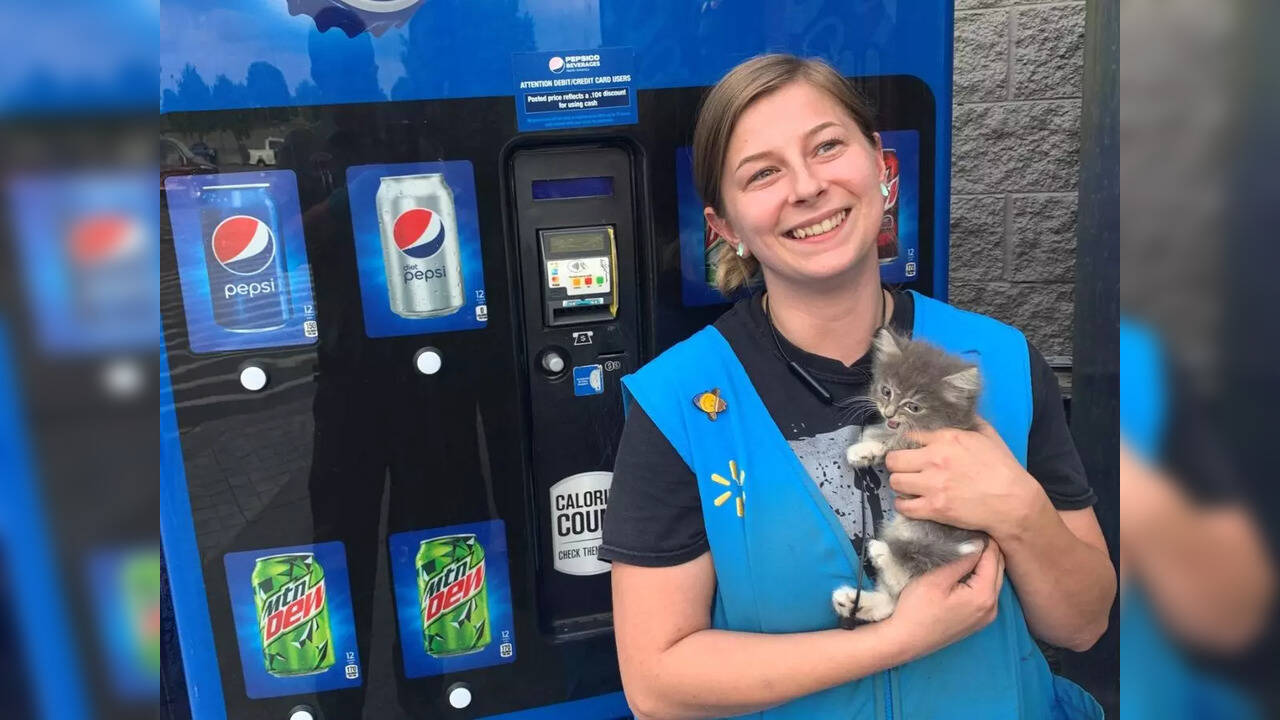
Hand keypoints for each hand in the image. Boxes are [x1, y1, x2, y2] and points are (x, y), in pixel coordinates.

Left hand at [884, 419, 1046, 538]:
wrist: (1014, 502)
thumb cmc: (1004, 469)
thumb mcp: (989, 436)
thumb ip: (971, 422)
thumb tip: (962, 411)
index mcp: (947, 438)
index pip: (909, 436)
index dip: (906, 445)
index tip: (908, 451)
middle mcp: (935, 459)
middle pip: (894, 459)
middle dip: (897, 464)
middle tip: (905, 470)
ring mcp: (933, 484)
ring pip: (895, 481)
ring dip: (900, 485)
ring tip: (909, 487)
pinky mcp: (934, 508)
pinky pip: (903, 506)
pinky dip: (904, 505)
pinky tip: (911, 503)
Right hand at [886, 540, 1004, 657]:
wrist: (904, 640)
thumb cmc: (916, 608)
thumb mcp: (936, 579)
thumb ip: (961, 560)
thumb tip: (977, 542)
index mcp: (984, 595)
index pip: (992, 556)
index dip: (984, 537)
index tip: (970, 522)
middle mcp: (993, 607)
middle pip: (998, 568)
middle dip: (987, 548)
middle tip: (968, 530)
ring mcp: (987, 616)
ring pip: (993, 579)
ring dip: (984, 562)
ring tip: (965, 545)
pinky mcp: (979, 620)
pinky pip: (987, 591)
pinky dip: (980, 576)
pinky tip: (965, 567)